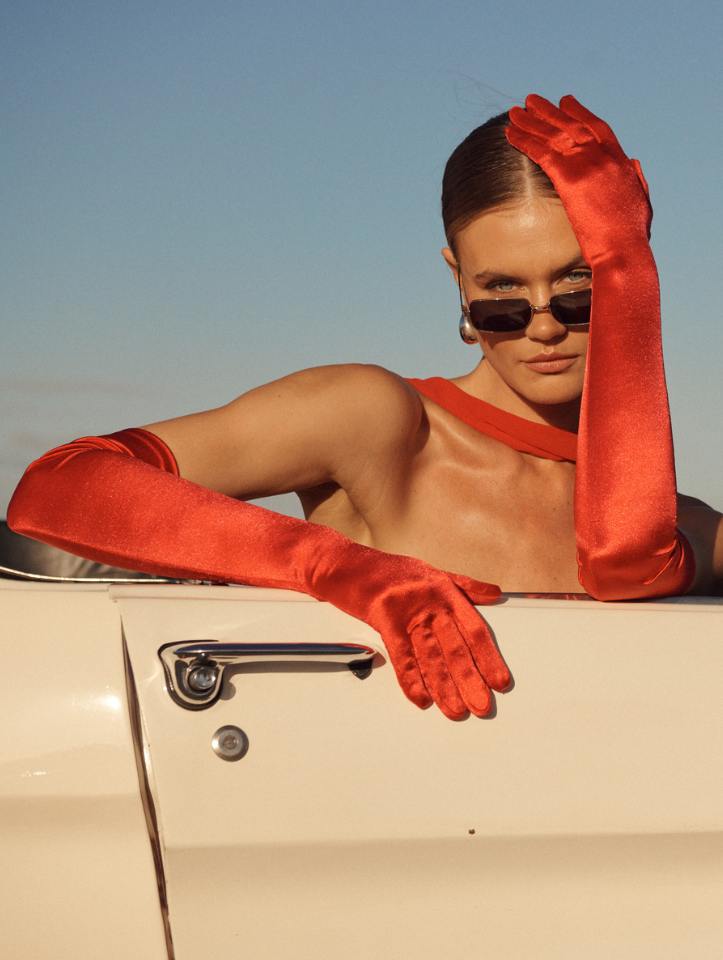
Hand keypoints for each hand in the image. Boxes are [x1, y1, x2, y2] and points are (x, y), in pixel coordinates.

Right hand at [308, 547, 509, 719]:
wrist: (346, 564)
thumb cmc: (388, 570)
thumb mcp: (432, 572)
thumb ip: (465, 586)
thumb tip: (495, 594)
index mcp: (445, 590)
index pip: (474, 628)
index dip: (488, 657)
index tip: (499, 681)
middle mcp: (430, 600)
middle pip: (455, 647)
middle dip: (470, 680)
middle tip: (481, 705)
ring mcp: (407, 610)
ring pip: (430, 655)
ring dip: (444, 687)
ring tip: (455, 709)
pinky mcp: (384, 619)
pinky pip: (402, 655)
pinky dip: (411, 679)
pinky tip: (422, 698)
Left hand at [505, 94, 652, 259]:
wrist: (624, 251)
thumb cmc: (631, 237)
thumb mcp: (641, 202)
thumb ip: (636, 179)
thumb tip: (633, 162)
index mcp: (620, 162)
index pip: (596, 128)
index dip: (579, 113)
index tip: (565, 102)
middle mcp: (603, 157)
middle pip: (571, 125)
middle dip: (549, 111)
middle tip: (531, 101)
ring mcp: (588, 166)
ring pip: (553, 135)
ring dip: (531, 121)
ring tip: (514, 112)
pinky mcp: (570, 179)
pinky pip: (541, 153)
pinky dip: (524, 140)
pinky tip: (509, 133)